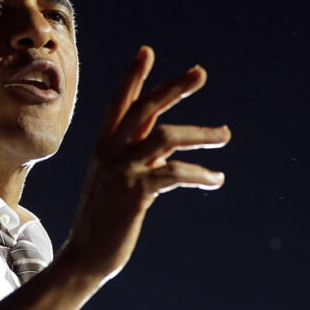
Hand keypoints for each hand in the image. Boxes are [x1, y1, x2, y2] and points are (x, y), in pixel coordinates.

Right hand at [58, 46, 230, 283]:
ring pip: (165, 135)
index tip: (147, 51)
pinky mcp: (134, 192)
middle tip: (200, 72)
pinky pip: (174, 172)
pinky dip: (200, 173)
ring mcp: (120, 171)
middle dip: (173, 87)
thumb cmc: (104, 223)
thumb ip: (138, 161)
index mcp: (103, 148)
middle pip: (144, 108)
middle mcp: (109, 153)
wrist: (84, 258)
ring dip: (200, 133)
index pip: (118, 103)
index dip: (132, 77)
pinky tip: (216, 179)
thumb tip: (165, 151)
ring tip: (225, 134)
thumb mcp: (116, 184)